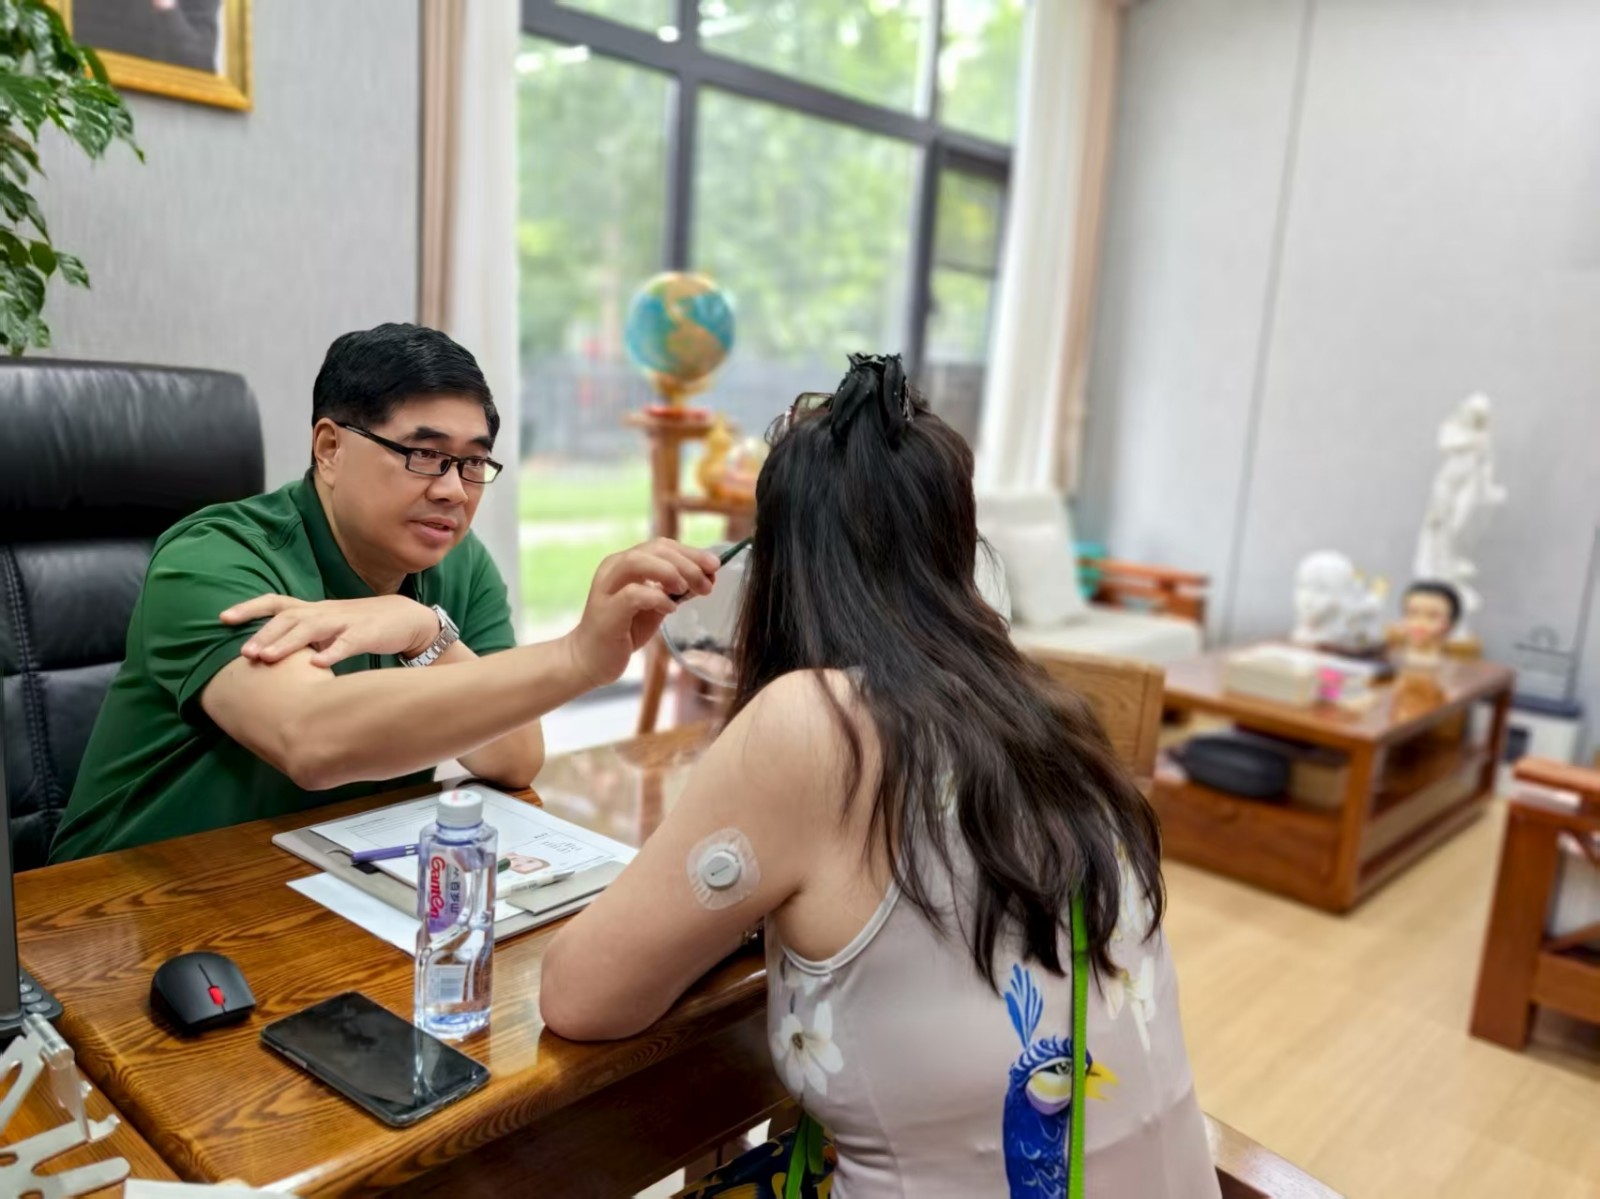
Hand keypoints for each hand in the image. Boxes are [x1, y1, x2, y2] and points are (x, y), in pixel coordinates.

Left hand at [221, 594, 440, 667]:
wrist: (408, 618)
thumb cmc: (362, 625)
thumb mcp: (328, 627)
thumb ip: (302, 636)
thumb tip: (267, 654)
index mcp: (314, 610)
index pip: (276, 603)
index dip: (250, 608)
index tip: (223, 618)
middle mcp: (325, 612)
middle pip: (289, 617)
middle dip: (265, 633)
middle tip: (244, 653)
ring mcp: (346, 622)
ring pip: (312, 628)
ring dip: (288, 642)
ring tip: (267, 658)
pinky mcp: (367, 634)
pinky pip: (348, 642)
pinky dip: (332, 652)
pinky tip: (318, 665)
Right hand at [564, 539, 719, 687]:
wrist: (591, 660)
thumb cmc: (625, 630)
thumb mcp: (657, 606)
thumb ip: (677, 590)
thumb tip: (708, 577)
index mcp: (626, 563)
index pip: (662, 546)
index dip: (691, 552)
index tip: (715, 565)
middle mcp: (614, 569)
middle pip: (653, 548)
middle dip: (687, 561)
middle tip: (708, 581)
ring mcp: (606, 588)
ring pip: (637, 562)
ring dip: (669, 571)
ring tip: (687, 588)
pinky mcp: (605, 611)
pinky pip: (633, 595)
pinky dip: (656, 598)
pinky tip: (671, 609)